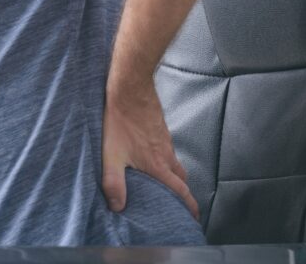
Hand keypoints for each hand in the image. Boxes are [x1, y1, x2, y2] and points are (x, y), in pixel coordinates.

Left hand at [101, 83, 199, 220]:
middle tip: (179, 203)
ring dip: (174, 175)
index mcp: (158, 164)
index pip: (180, 190)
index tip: (194, 216)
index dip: (189, 205)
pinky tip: (151, 157)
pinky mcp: (160, 129)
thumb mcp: (111, 155)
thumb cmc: (120, 120)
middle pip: (181, 178)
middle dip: (182, 193)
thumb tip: (117, 206)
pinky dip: (166, 159)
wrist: (130, 88)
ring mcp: (165, 140)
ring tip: (164, 183)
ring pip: (175, 162)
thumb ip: (114, 182)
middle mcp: (166, 153)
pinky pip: (168, 149)